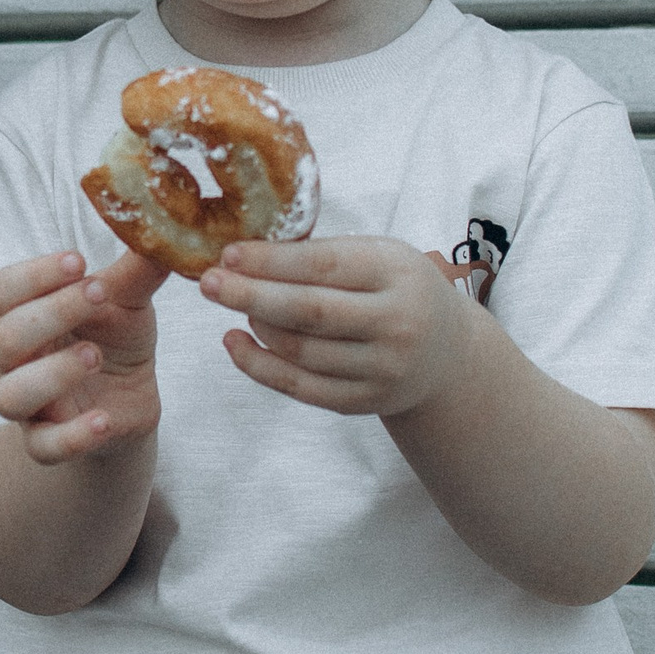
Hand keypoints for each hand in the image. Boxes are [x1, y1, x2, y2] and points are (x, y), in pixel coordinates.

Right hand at [0, 247, 163, 464]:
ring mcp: (28, 405)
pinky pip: (43, 448)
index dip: (35, 275)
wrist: (128, 401)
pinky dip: (72, 436)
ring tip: (95, 356)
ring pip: (10, 395)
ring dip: (51, 374)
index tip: (80, 261)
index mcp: (24, 314)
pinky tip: (103, 419)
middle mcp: (14, 359)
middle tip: (98, 296)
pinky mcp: (48, 444)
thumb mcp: (129, 301)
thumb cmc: (115, 340)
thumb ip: (138, 268)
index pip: (3, 290)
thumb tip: (163, 222)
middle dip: (50, 314)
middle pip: (4, 337)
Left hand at [201, 234, 473, 419]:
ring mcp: (382, 369)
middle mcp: (396, 324)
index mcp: (397, 274)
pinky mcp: (364, 402)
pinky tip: (235, 343)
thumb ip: (323, 254)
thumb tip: (247, 250)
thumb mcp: (378, 256)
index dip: (272, 261)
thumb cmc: (397, 289)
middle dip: (251, 295)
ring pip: (301, 351)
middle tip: (207, 282)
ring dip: (256, 327)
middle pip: (310, 312)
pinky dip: (260, 366)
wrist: (447, 353)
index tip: (228, 253)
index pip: (325, 267)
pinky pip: (301, 388)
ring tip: (229, 303)